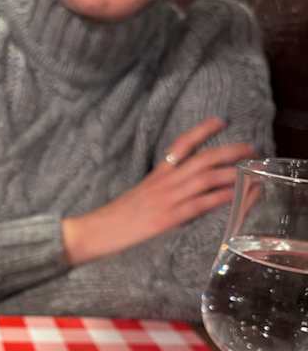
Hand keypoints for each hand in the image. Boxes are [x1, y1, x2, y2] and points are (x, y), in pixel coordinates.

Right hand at [63, 117, 253, 265]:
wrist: (97, 230)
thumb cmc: (116, 217)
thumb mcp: (139, 195)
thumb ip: (160, 188)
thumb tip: (180, 190)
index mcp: (156, 174)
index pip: (181, 144)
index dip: (203, 130)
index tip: (222, 120)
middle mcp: (164, 181)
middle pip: (203, 158)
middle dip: (230, 151)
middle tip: (252, 148)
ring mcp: (168, 198)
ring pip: (207, 178)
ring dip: (234, 173)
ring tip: (253, 172)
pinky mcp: (169, 217)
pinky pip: (201, 204)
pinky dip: (222, 198)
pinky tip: (237, 196)